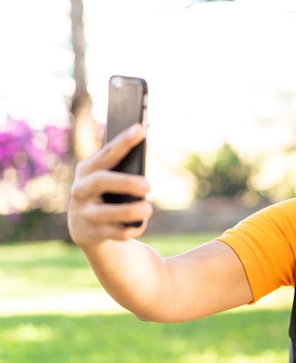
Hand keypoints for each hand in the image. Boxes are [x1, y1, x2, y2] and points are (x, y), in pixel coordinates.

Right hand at [68, 124, 152, 245]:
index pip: (107, 153)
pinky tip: (141, 223)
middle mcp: (81, 190)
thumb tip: (144, 157)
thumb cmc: (107, 192)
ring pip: (106, 213)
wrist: (86, 226)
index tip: (140, 129)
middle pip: (101, 182)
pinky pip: (115, 233)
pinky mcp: (92, 233)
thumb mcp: (109, 178)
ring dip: (129, 211)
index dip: (123, 141)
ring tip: (148, 209)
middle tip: (148, 185)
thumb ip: (123, 168)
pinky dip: (131, 229)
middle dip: (125, 182)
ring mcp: (84, 213)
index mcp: (87, 170)